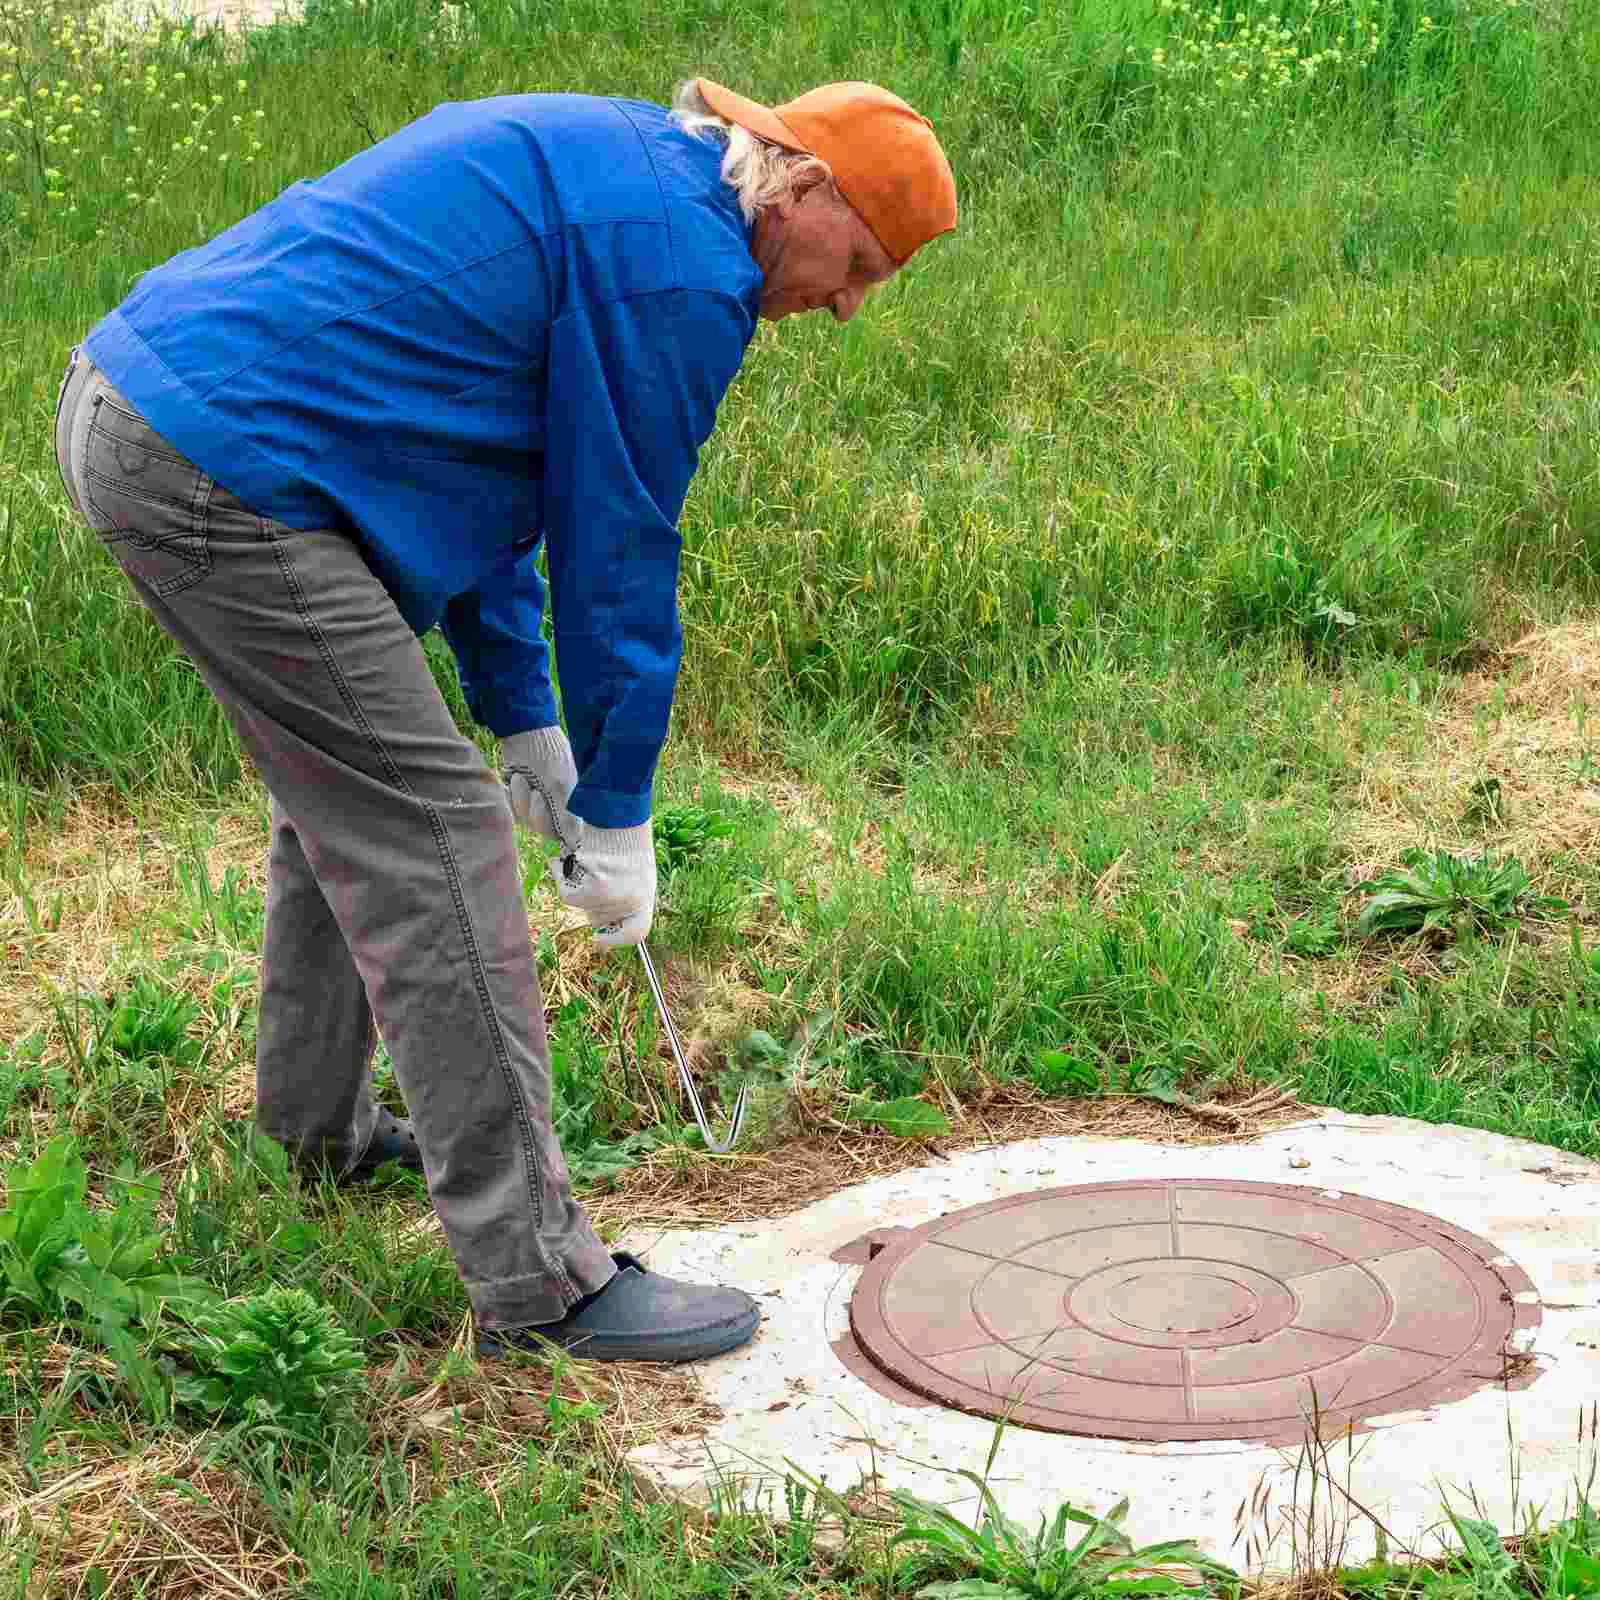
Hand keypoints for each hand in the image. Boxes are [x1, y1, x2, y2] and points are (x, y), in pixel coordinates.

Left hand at [503, 727, 580, 851]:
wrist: (524, 731)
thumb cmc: (547, 755)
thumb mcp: (559, 786)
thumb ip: (566, 816)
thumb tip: (575, 843)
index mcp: (571, 803)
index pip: (566, 832)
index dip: (556, 827)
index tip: (548, 808)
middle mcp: (554, 805)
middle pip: (541, 827)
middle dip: (534, 809)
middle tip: (536, 789)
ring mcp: (535, 800)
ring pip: (524, 818)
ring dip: (520, 798)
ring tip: (521, 777)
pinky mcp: (517, 794)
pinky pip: (511, 808)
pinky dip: (509, 796)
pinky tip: (512, 779)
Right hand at [551, 821, 655, 947]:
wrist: (616, 817)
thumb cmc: (624, 842)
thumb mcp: (635, 874)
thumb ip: (625, 899)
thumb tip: (600, 927)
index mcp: (645, 898)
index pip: (635, 934)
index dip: (617, 940)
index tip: (599, 940)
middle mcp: (631, 902)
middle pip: (599, 919)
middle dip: (590, 902)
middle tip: (590, 879)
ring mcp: (613, 898)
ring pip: (581, 906)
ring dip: (574, 886)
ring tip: (579, 862)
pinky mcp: (594, 889)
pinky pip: (568, 894)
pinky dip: (561, 877)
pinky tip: (561, 861)